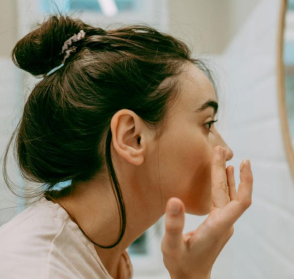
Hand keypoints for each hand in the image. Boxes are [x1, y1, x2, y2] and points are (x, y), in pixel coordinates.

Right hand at [161, 146, 252, 278]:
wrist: (190, 278)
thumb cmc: (181, 264)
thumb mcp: (171, 246)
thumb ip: (173, 225)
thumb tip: (175, 199)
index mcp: (217, 226)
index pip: (239, 202)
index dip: (244, 181)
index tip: (242, 162)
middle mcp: (224, 223)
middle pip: (231, 193)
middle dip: (227, 170)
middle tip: (220, 149)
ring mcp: (223, 223)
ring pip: (229, 195)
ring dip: (228, 177)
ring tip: (225, 158)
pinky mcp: (218, 223)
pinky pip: (225, 200)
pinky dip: (225, 185)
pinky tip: (223, 177)